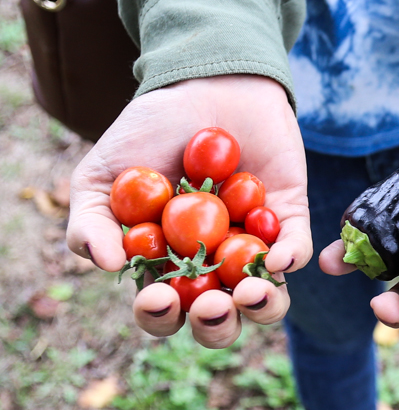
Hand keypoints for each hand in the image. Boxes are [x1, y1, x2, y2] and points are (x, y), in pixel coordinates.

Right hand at [67, 75, 311, 347]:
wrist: (200, 83)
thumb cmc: (147, 132)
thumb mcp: (101, 174)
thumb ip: (89, 222)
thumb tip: (106, 266)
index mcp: (164, 266)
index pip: (163, 312)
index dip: (159, 317)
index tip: (158, 297)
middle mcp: (211, 266)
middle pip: (219, 321)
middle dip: (215, 326)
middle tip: (210, 305)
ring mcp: (252, 245)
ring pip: (267, 301)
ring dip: (262, 308)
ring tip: (248, 292)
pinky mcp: (289, 218)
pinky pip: (297, 251)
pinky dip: (291, 259)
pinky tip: (279, 259)